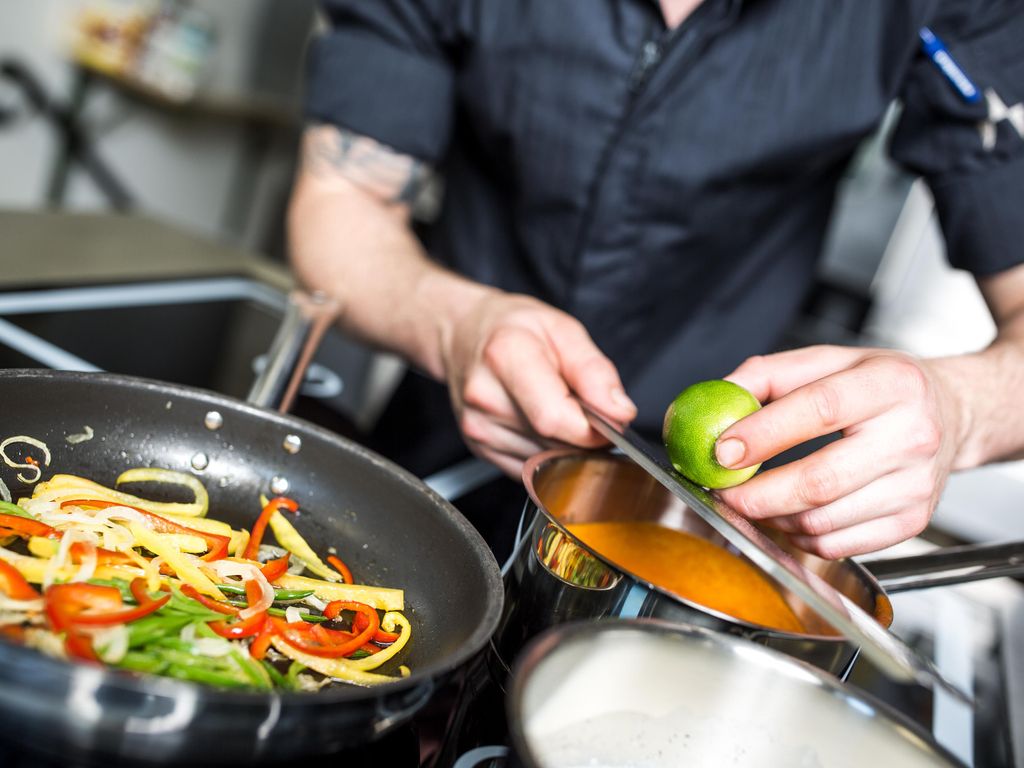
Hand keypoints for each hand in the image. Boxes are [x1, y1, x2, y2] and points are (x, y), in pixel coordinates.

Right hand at [440, 291, 636, 475]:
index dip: (593, 428)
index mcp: (506, 356)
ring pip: (545, 462)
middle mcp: (485, 396)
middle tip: (582, 406)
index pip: (555, 418)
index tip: (609, 418)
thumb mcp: (563, 329)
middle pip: (553, 443)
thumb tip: (619, 412)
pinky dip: (545, 453)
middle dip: (582, 435)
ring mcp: (478, 427)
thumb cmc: (513, 327)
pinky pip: (530, 469)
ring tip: (555, 409)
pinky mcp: (479, 448)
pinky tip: (538, 424)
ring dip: (564, 445)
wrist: (464, 334)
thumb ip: (595, 371)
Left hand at [714, 346, 963, 558]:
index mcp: (891, 384)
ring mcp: (916, 486)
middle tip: (723, 491)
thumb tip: (721, 395)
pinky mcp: (912, 522)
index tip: (722, 451)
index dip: (764, 434)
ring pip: (823, 521)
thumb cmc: (882, 385)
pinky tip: (788, 515)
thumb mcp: (832, 359)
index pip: (819, 410)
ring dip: (773, 517)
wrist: (951, 413)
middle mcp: (912, 436)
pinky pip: (838, 546)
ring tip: (752, 499)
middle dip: (757, 494)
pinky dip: (799, 537)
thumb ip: (771, 373)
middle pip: (820, 480)